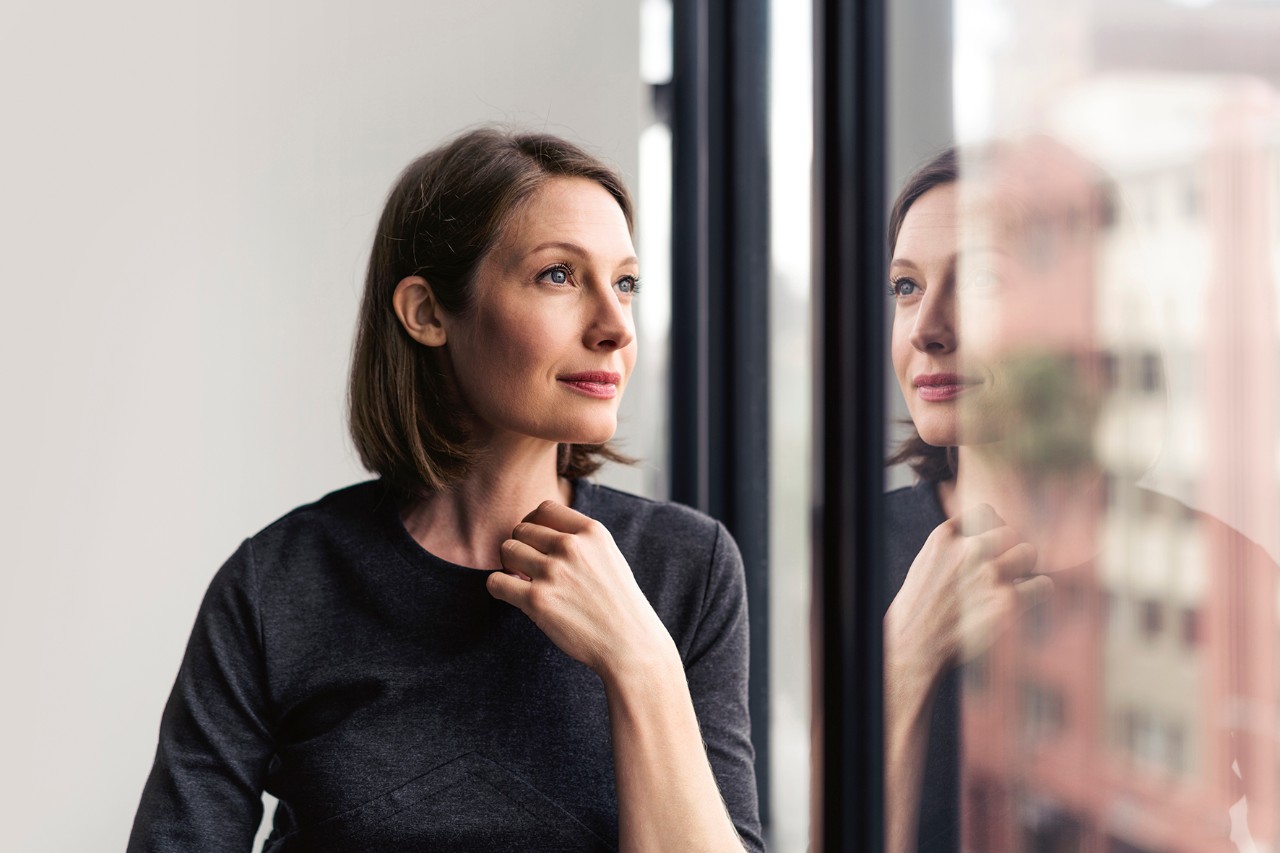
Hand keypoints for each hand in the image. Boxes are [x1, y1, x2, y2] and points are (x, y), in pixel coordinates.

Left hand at [486, 501, 674, 678]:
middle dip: (521, 547)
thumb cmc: (619, 603)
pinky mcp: (537, 600)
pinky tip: (514, 595)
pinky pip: (496, 582)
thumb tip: (540, 532)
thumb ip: (580, 539)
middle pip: (522, 529)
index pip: (545, 508)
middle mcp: (571, 546)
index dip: (533, 523)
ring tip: (522, 580)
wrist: (630, 643)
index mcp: (591, 532)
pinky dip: (499, 587)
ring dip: (509, 565)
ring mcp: (553, 572)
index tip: (535, 541)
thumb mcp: (609, 556)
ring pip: (507, 550)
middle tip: (528, 567)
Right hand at [885, 504, 1050, 686]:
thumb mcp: (926, 561)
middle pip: (1011, 532)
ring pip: (1029, 553)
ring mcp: (990, 574)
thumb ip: (953, 542)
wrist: (916, 645)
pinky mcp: (1008, 602)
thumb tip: (983, 531)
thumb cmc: (920, 607)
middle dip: (1010, 550)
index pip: (986, 512)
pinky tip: (1025, 600)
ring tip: (1014, 584)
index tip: (991, 546)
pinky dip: (1037, 592)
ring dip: (1025, 569)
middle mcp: (969, 551)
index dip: (993, 528)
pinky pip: (1043, 585)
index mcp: (945, 537)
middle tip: (1004, 570)